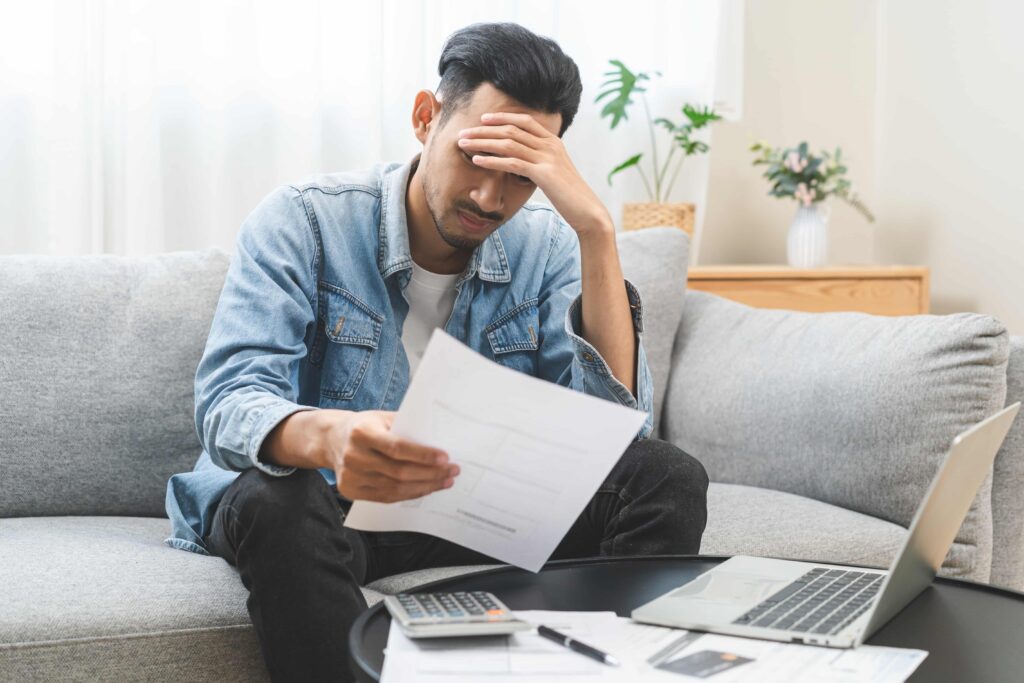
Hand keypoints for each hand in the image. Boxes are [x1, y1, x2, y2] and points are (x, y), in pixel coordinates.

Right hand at [326, 410, 457, 502]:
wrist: (331, 439)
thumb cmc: (365, 426)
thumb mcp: (382, 417)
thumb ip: (406, 426)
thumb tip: (441, 437)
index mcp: (362, 432)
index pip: (397, 447)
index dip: (422, 455)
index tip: (446, 457)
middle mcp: (353, 455)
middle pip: (398, 472)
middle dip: (431, 473)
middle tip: (453, 471)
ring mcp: (350, 476)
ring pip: (395, 488)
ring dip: (425, 486)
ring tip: (445, 481)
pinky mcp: (350, 491)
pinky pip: (386, 497)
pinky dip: (409, 494)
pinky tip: (426, 488)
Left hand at [457, 112, 613, 237]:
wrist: (587, 211)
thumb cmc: (569, 195)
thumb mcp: (556, 172)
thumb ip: (541, 161)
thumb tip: (524, 162)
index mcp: (553, 142)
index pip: (525, 121)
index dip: (502, 117)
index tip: (483, 119)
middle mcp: (550, 145)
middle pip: (511, 130)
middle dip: (484, 130)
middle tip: (463, 133)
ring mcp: (547, 158)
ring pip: (508, 143)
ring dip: (482, 142)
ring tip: (463, 144)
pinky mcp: (544, 174)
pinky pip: (512, 162)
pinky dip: (492, 160)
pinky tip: (477, 160)